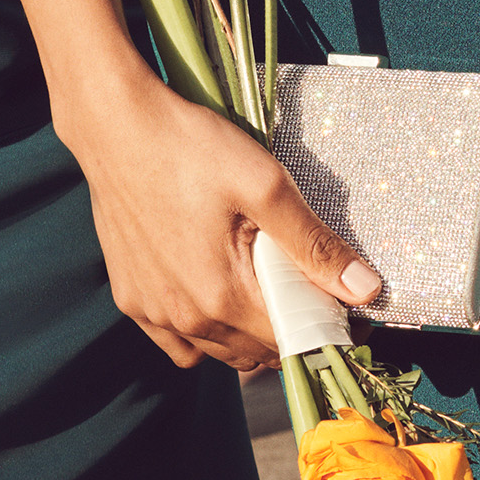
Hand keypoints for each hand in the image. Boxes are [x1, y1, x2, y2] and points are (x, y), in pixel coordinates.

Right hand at [59, 66, 383, 369]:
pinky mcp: (130, 298)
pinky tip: (214, 296)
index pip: (292, 342)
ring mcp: (152, 312)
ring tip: (259, 286)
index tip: (336, 298)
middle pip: (257, 354)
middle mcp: (185, 318)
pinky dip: (203, 335)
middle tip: (300, 282)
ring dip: (248, 334)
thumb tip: (365, 290)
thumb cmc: (190, 147)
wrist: (114, 125)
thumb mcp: (266, 186)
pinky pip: (178, 344)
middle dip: (287, 328)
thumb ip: (314, 244)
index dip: (322, 324)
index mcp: (222, 297)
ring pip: (219, 353)